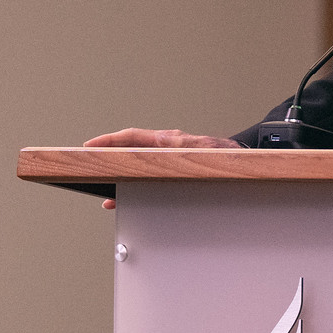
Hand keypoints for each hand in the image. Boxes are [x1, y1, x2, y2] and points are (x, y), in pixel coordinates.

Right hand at [81, 129, 237, 207]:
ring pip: (138, 162)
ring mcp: (169, 154)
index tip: (90, 147)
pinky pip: (149, 170)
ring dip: (122, 174)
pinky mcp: (174, 164)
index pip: (132, 137)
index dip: (109, 142)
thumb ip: (184, 158)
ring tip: (107, 192)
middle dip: (108, 158)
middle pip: (129, 149)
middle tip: (89, 167)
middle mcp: (166, 145)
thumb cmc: (228, 157)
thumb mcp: (204, 159)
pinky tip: (129, 195)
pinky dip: (136, 180)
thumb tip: (167, 160)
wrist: (243, 158)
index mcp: (170, 141)